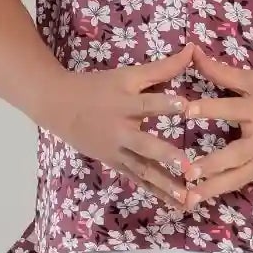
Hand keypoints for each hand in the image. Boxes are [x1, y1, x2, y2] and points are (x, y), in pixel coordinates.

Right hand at [47, 43, 204, 212]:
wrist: (58, 107)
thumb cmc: (97, 87)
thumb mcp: (127, 75)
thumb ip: (163, 67)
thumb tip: (193, 49)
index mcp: (125, 103)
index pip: (148, 102)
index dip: (166, 104)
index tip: (187, 106)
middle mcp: (122, 130)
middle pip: (144, 145)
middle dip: (166, 157)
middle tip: (188, 168)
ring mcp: (117, 151)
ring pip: (144, 170)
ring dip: (166, 185)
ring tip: (188, 198)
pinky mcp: (116, 164)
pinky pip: (139, 180)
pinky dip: (158, 192)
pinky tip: (177, 203)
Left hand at [174, 46, 252, 209]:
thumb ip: (221, 72)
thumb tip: (193, 52)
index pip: (229, 108)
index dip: (208, 109)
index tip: (186, 111)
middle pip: (234, 154)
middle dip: (211, 164)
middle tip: (186, 173)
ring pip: (237, 176)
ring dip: (212, 188)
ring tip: (188, 199)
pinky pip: (243, 181)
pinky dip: (223, 189)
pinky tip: (203, 198)